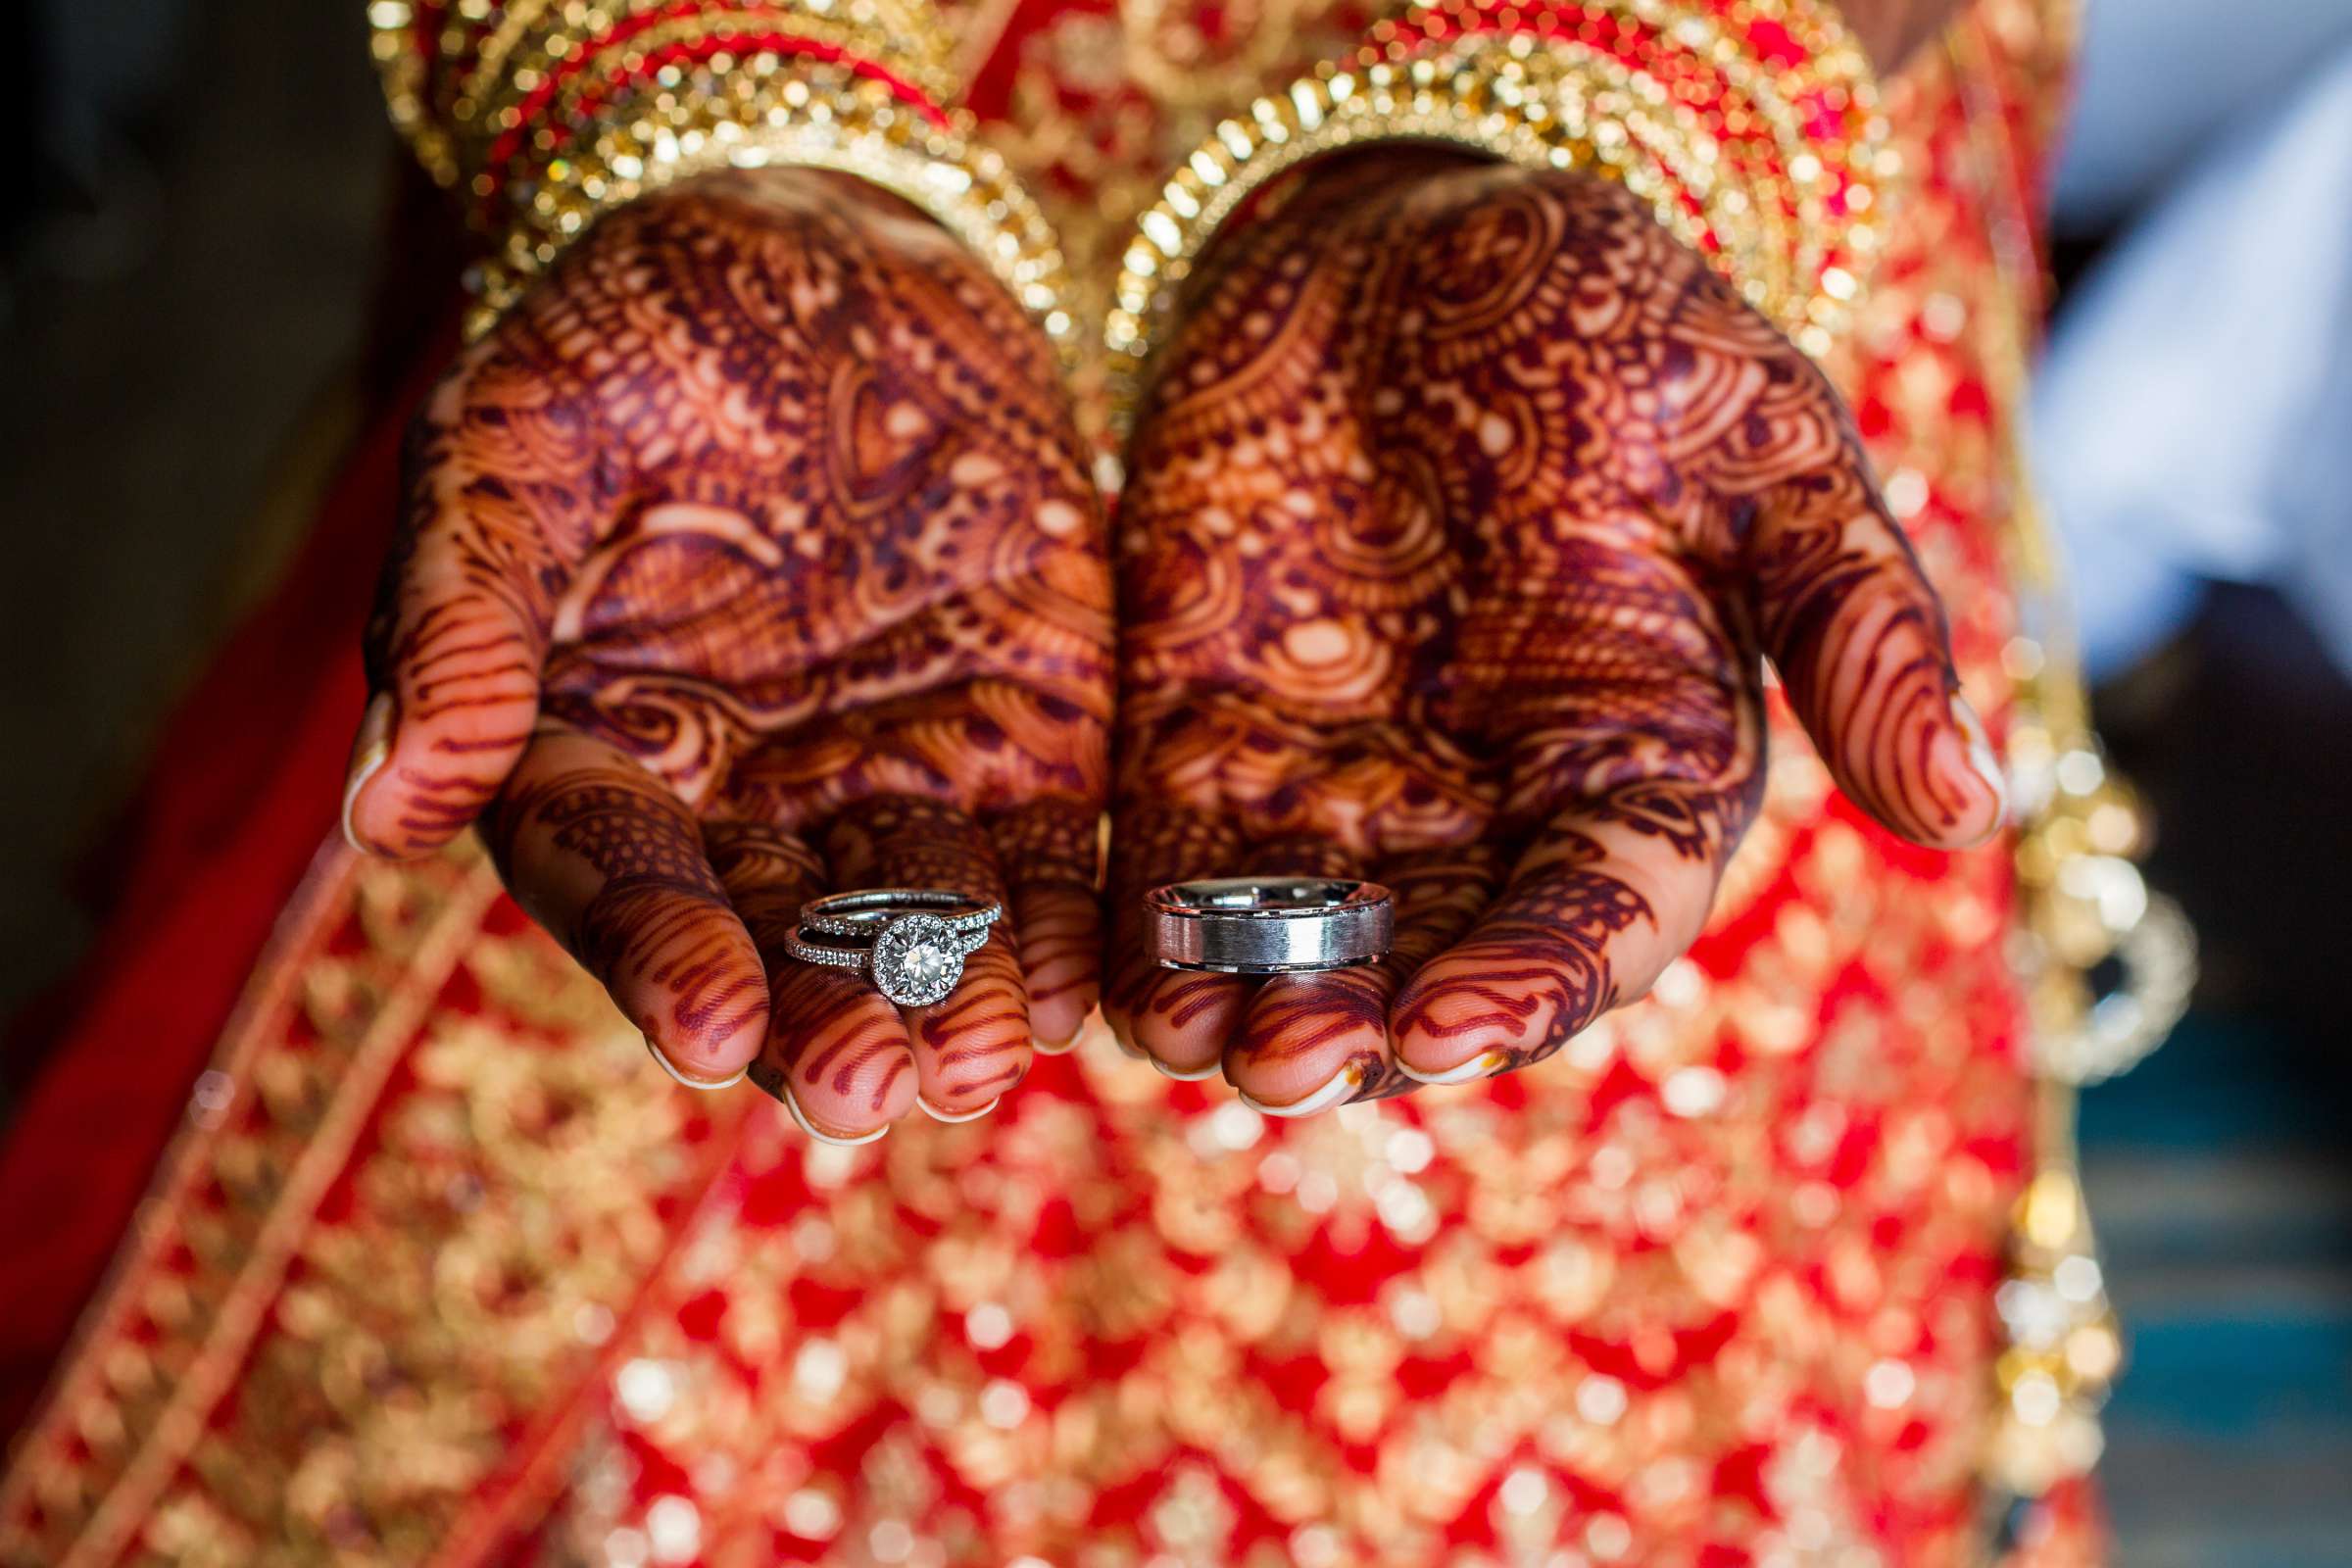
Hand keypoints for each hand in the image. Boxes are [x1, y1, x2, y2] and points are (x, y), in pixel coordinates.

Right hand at [343, 169, 1110, 1138]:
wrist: (830, 246)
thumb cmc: (637, 334)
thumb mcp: (519, 437)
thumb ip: (464, 615)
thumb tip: (388, 815)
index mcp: (601, 751)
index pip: (623, 882)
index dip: (661, 957)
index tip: (707, 1030)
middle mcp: (748, 801)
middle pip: (783, 943)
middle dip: (824, 1020)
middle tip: (868, 1089)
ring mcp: (895, 775)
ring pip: (927, 923)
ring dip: (958, 996)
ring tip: (983, 1055)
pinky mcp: (1030, 738)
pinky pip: (1056, 852)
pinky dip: (1077, 917)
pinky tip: (1095, 979)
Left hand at [1106, 155, 2003, 1113]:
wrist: (1405, 240)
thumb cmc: (1613, 333)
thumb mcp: (1763, 452)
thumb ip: (1853, 629)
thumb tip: (1967, 811)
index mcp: (1634, 773)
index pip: (1596, 922)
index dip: (1534, 983)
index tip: (1455, 1025)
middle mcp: (1485, 813)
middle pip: (1431, 967)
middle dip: (1366, 1029)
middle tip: (1297, 1059)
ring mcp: (1341, 786)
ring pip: (1295, 946)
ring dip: (1241, 1008)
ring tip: (1187, 1037)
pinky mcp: (1206, 744)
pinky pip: (1174, 868)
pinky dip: (1142, 931)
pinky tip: (1102, 979)